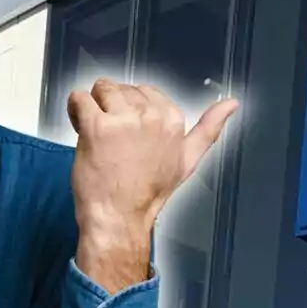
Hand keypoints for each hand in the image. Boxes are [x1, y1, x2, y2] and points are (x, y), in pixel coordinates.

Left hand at [67, 79, 237, 292]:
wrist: (119, 218)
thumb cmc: (148, 194)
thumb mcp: (187, 161)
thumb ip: (209, 129)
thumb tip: (231, 104)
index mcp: (174, 120)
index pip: (145, 92)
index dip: (130, 112)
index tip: (128, 137)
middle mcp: (152, 116)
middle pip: (121, 89)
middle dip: (111, 108)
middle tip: (110, 142)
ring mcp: (125, 119)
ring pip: (100, 89)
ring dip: (92, 108)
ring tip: (95, 137)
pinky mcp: (97, 126)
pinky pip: (79, 98)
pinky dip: (74, 110)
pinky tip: (81, 131)